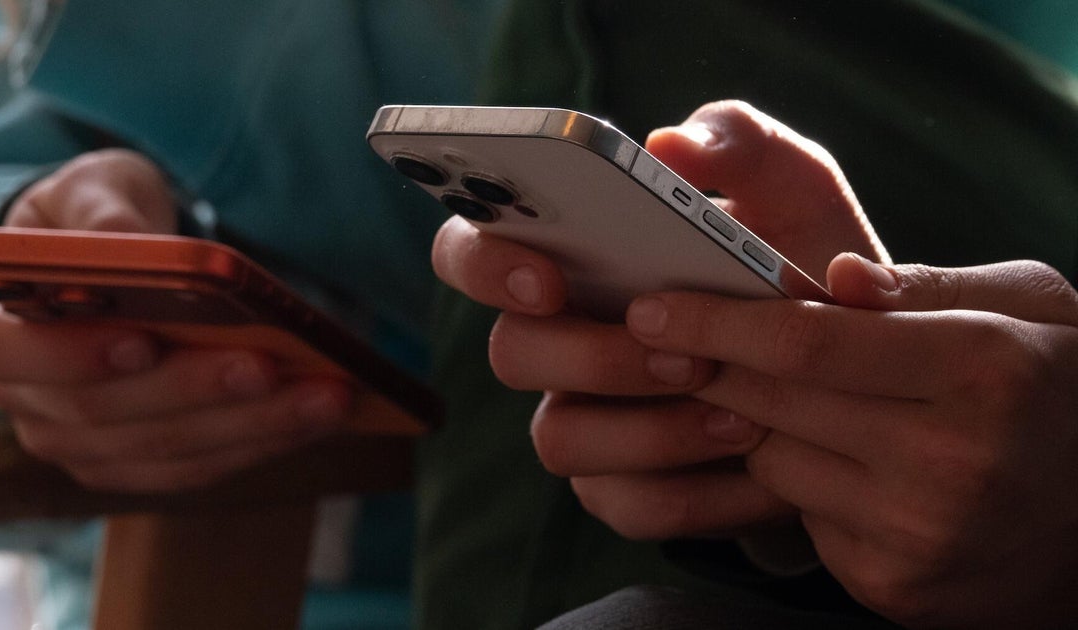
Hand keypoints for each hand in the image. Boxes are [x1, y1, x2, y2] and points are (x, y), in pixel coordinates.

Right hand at [0, 149, 352, 491]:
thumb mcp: (94, 191)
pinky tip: (316, 414)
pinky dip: (263, 444)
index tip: (144, 341)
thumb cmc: (95, 222)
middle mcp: (34, 404)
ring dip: (252, 427)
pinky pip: (202, 468)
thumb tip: (133, 244)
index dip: (78, 355)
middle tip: (273, 365)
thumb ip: (104, 211)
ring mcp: (87, 446)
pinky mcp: (143, 465)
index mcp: (2, 331)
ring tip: (326, 395)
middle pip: (112, 414)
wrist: (108, 270)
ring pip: (168, 450)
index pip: (20, 356)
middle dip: (200, 390)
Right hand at [433, 101, 885, 535]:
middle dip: (593, 357)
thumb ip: (738, 142)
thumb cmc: (800, 268)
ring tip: (745, 415)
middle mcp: (557, 341)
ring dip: (649, 431)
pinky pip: (627, 505)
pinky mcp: (622, 490)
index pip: (470, 250)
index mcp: (569, 260)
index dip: (484, 264)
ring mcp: (583, 419)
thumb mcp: (793, 189)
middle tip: (687, 355)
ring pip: (559, 439)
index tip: (546, 277)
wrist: (858, 379)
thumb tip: (668, 145)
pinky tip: (764, 470)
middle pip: (510, 352)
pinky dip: (700, 491)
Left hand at [624, 256, 1077, 627]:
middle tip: (659, 338)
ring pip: (772, 462)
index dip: (715, 324)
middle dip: (705, 367)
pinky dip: (794, 481)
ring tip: (774, 394)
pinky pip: (801, 516)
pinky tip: (828, 457)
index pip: (807, 345)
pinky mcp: (893, 584)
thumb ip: (927, 286)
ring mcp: (918, 533)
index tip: (650, 309)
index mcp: (982, 369)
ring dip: (751, 424)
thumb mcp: (1027, 311)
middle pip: (771, 404)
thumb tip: (834, 277)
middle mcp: (950, 460)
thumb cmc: (1055, 393)